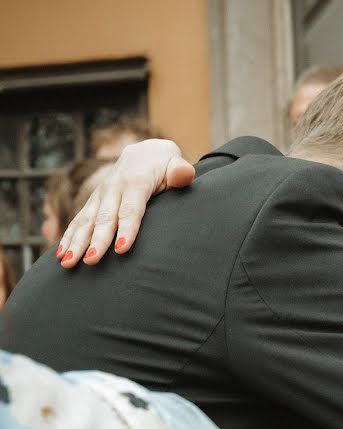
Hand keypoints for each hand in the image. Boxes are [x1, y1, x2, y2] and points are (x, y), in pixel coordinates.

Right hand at [58, 139, 194, 267]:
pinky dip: (68, 237)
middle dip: (97, 240)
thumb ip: (180, 172)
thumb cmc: (164, 165)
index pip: (131, 209)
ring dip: (76, 242)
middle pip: (105, 218)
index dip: (127, 228)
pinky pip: (78, 221)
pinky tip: (60, 255)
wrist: (143, 154)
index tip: (121, 248)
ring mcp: (100, 196)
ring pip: (86, 221)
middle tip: (91, 260)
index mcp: (135, 182)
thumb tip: (184, 175)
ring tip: (69, 262)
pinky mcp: (93, 203)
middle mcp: (113, 189)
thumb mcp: (174, 164)